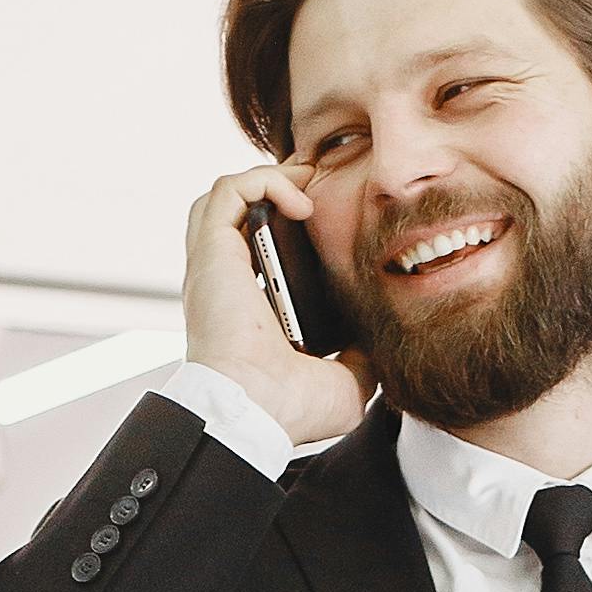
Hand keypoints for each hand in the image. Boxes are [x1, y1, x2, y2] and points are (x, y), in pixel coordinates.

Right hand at [181, 159, 370, 451]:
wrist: (257, 412)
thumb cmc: (289, 410)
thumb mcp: (344, 384)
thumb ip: (360, 357)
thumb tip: (379, 343)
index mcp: (251, 309)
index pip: (260, 252)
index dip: (292, 229)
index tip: (329, 221)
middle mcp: (228, 283)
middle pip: (241, 214)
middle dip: (280, 190)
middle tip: (319, 191)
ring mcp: (216, 266)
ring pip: (228, 194)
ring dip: (270, 179)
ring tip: (308, 188)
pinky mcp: (212, 252)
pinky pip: (229, 190)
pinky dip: (265, 181)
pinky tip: (302, 203)